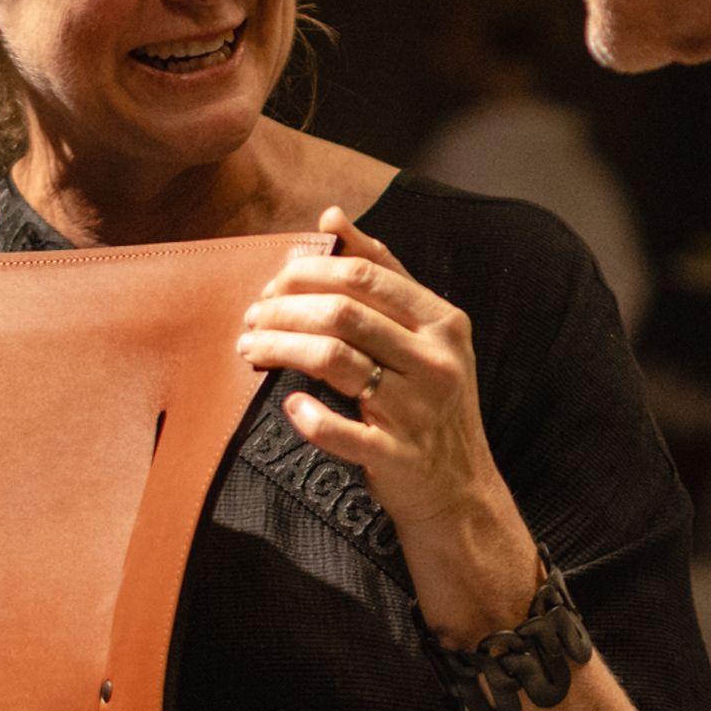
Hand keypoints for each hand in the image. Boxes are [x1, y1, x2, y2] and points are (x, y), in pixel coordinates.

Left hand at [235, 208, 538, 641]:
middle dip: (283, 309)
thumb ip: (384, 274)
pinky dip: (305, 415)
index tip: (272, 285)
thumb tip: (332, 217)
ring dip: (278, 350)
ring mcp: (416, 410)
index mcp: (443, 322)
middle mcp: (435, 361)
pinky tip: (288, 405)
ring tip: (250, 351)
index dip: (307, 273)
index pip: (364, 275)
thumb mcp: (427, 335)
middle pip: (342, 313)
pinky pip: (337, 429)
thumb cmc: (432, 402)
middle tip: (251, 319)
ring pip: (331, 360)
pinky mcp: (395, 456)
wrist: (460, 492)